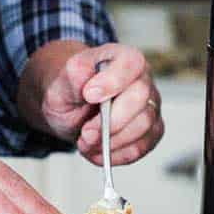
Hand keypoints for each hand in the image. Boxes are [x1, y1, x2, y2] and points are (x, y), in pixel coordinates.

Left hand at [18, 41, 163, 165]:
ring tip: (86, 142)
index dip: (113, 81)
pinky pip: (142, 147)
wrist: (72, 109)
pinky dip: (116, 155)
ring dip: (111, 142)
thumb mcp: (63, 79)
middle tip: (86, 133)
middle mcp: (143, 81)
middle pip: (140, 98)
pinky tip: (97, 152)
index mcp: (124, 58)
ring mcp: (150, 107)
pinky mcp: (151, 132)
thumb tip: (89, 84)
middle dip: (111, 121)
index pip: (131, 63)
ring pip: (144, 126)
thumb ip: (74, 76)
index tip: (89, 95)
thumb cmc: (71, 89)